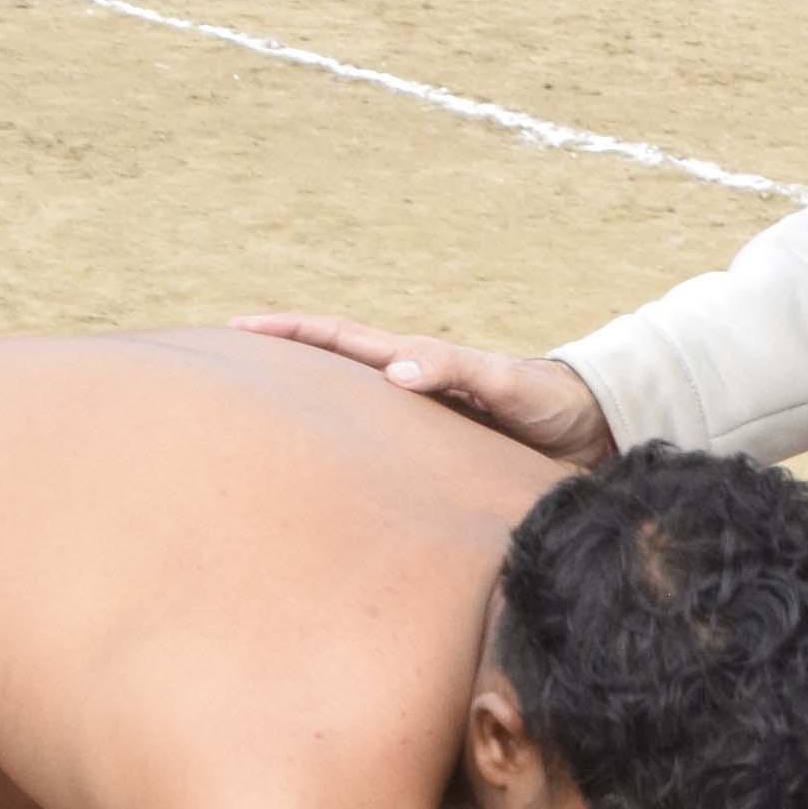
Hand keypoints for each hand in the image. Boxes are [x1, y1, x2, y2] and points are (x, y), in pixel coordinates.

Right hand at [238, 313, 616, 464]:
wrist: (587, 430)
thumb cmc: (546, 402)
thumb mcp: (503, 382)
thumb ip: (455, 371)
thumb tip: (396, 370)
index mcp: (414, 363)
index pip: (337, 339)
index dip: (288, 332)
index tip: (236, 329)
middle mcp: (405, 387)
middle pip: (327, 368)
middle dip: (277, 365)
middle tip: (220, 370)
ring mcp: (413, 417)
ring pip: (343, 408)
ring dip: (302, 410)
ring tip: (252, 426)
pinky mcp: (428, 451)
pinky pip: (371, 448)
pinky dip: (339, 453)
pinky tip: (320, 479)